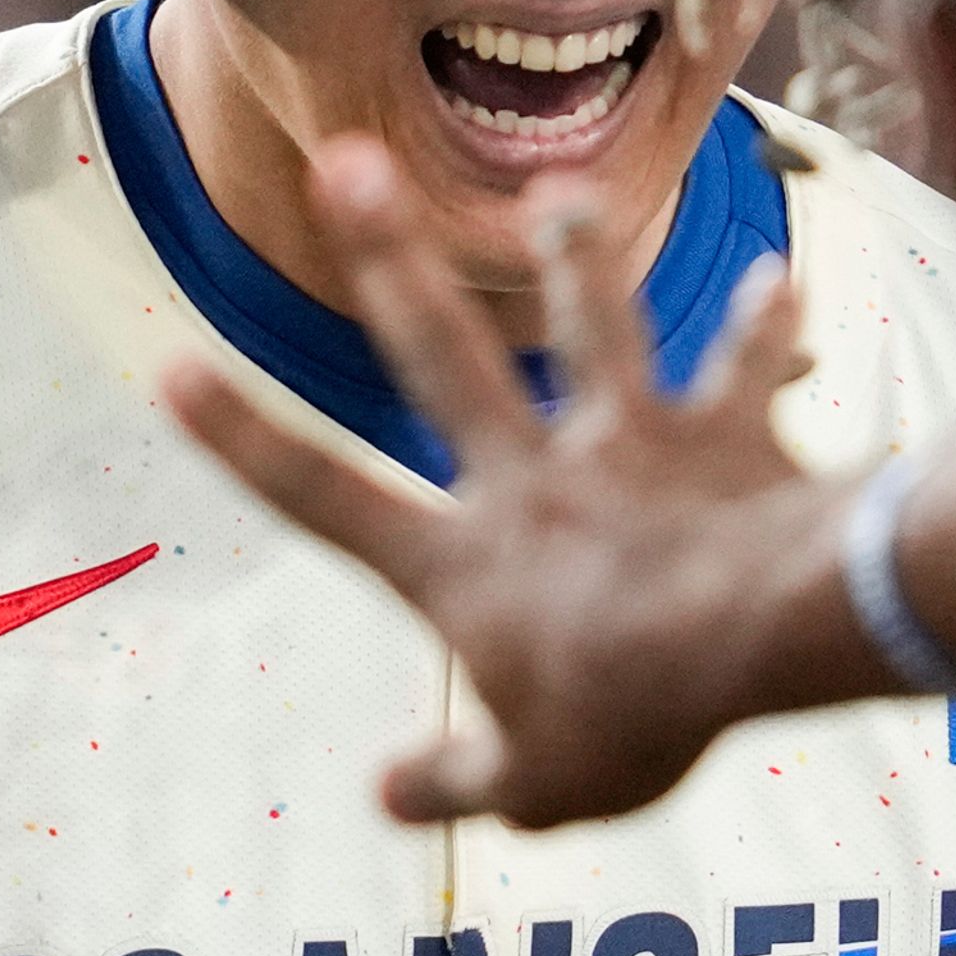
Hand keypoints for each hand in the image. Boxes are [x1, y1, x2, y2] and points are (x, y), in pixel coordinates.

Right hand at [162, 138, 871, 828]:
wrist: (764, 628)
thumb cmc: (640, 713)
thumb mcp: (534, 785)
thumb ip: (455, 780)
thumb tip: (385, 796)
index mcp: (467, 562)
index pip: (327, 500)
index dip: (245, 439)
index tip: (173, 365)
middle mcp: (535, 476)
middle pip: (444, 357)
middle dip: (390, 258)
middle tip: (347, 159)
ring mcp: (633, 442)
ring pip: (598, 330)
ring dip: (579, 260)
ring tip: (559, 196)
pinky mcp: (730, 435)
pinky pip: (747, 371)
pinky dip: (764, 328)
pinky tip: (782, 279)